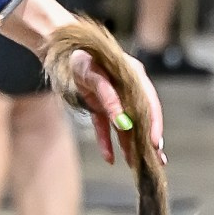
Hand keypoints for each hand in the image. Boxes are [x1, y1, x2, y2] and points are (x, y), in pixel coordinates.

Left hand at [4, 0, 164, 169]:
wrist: (57, 48)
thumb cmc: (79, 56)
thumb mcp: (94, 75)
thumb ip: (109, 97)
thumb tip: (122, 122)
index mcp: (132, 75)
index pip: (149, 103)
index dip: (154, 124)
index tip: (155, 143)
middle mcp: (125, 87)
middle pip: (140, 117)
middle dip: (147, 140)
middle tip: (156, 162)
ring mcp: (111, 97)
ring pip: (124, 126)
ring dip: (129, 145)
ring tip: (137, 165)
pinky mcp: (97, 105)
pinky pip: (104, 127)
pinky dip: (106, 142)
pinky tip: (110, 158)